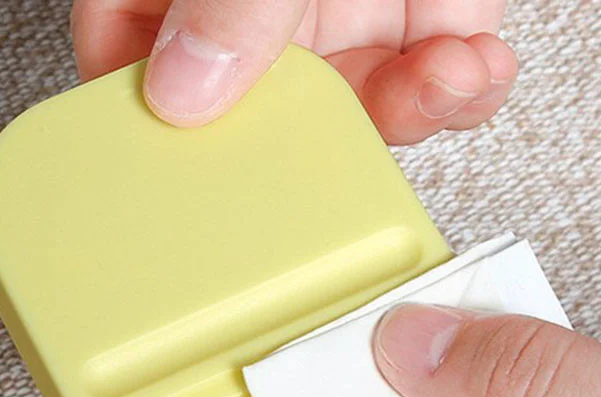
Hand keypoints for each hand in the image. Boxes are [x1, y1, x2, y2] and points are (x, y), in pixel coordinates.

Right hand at [71, 0, 517, 142]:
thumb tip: (184, 86)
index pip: (128, 65)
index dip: (151, 130)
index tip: (190, 176)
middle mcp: (242, 1)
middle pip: (249, 109)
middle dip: (308, 138)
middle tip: (336, 148)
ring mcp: (326, 8)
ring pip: (346, 105)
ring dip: (406, 108)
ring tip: (441, 75)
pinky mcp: (409, 10)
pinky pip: (425, 76)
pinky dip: (458, 85)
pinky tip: (472, 67)